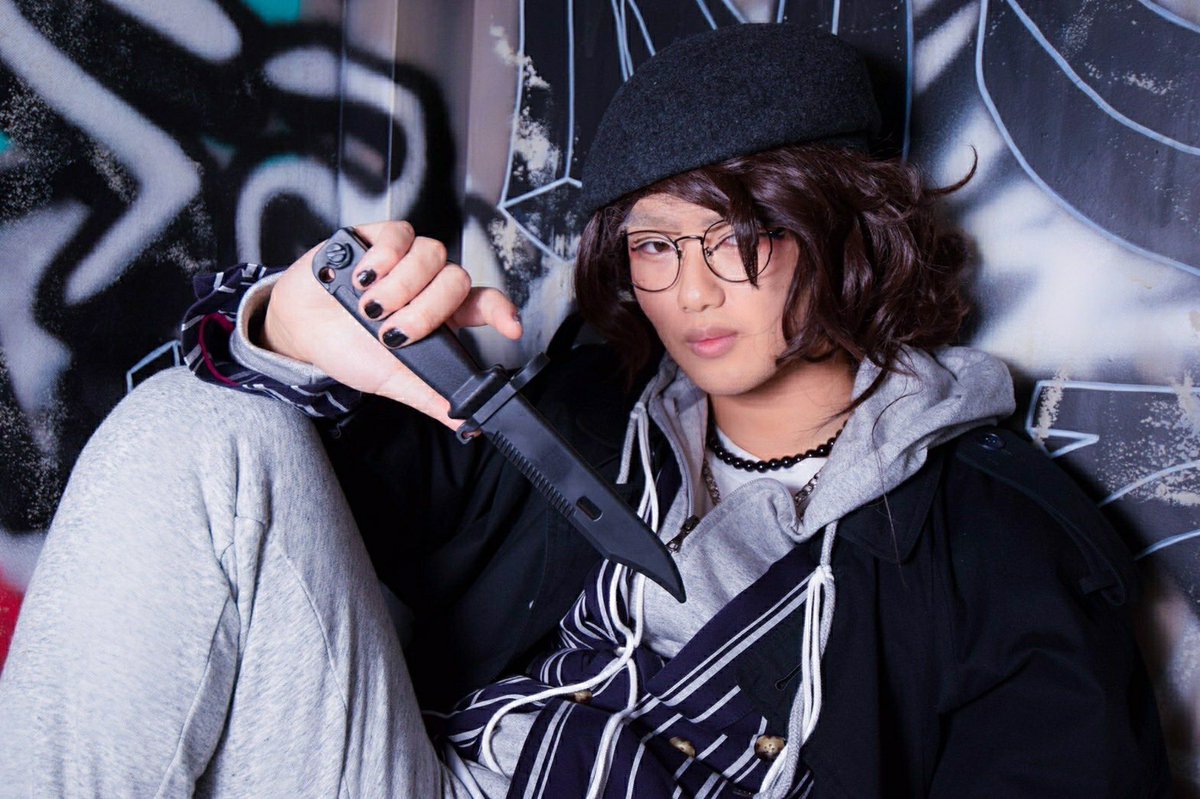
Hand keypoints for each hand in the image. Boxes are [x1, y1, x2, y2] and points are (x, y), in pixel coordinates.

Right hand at [261, 221, 522, 428]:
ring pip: (432, 254)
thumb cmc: (351, 350)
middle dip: (425, 310)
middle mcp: (430, 283)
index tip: (511, 329)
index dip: (501, 312)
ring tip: (370, 306)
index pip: (485, 305)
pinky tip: (363, 277)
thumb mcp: (394, 381)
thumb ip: (431, 398)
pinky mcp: (380, 237)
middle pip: (456, 280)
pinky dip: (384, 257)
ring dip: (401, 286)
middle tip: (392, 332)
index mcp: (443, 316)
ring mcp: (407, 259)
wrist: (301, 329)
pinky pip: (400, 234)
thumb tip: (469, 425)